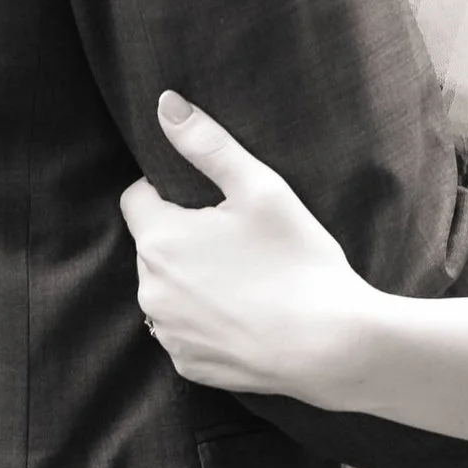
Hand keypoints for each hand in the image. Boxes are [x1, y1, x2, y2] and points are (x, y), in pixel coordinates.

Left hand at [121, 92, 377, 403]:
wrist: (330, 345)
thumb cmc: (297, 259)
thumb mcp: (258, 187)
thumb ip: (206, 143)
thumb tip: (165, 103)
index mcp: (159, 240)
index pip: (137, 197)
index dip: (170, 190)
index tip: (213, 199)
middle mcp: (150, 291)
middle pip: (153, 244)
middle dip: (183, 234)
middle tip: (238, 236)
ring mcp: (167, 333)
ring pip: (167, 288)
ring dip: (191, 278)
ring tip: (245, 275)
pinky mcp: (187, 365)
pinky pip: (183, 329)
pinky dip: (205, 318)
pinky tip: (245, 312)